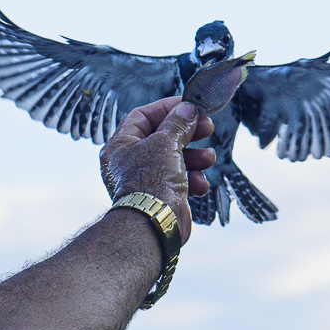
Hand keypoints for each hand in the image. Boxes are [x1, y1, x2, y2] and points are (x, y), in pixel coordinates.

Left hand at [98, 96, 215, 242]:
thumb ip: (178, 123)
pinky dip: (192, 180)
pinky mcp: (161, 196)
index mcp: (121, 145)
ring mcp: (146, 180)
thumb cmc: (151, 181)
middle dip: (187, 133)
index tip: (189, 105)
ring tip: (208, 158)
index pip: (142, 116)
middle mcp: (130, 162)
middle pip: (162, 136)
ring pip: (175, 159)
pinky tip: (200, 184)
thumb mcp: (165, 142)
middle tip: (208, 126)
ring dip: (195, 157)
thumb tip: (187, 108)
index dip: (167, 108)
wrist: (154, 224)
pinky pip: (180, 181)